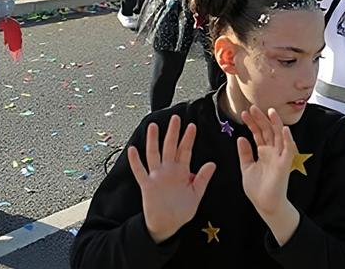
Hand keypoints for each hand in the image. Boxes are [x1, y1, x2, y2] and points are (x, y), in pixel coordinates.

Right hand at [127, 115, 216, 243]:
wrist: (168, 225)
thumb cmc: (181, 211)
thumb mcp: (196, 194)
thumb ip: (203, 178)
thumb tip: (212, 163)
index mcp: (181, 172)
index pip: (185, 151)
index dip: (188, 138)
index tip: (192, 126)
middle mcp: (168, 171)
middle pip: (170, 147)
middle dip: (173, 133)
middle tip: (175, 118)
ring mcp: (156, 176)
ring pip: (154, 154)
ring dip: (153, 141)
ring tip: (153, 127)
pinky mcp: (146, 185)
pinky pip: (139, 171)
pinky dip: (135, 161)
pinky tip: (132, 149)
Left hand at [237, 106, 294, 216]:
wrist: (265, 205)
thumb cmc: (258, 189)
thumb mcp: (246, 168)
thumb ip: (245, 153)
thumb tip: (240, 138)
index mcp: (264, 152)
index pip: (258, 133)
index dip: (252, 123)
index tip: (244, 113)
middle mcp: (272, 152)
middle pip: (268, 131)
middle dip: (261, 119)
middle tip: (253, 107)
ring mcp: (279, 157)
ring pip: (279, 136)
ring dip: (276, 124)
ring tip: (270, 111)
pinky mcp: (284, 164)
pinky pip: (288, 149)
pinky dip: (288, 139)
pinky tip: (284, 129)